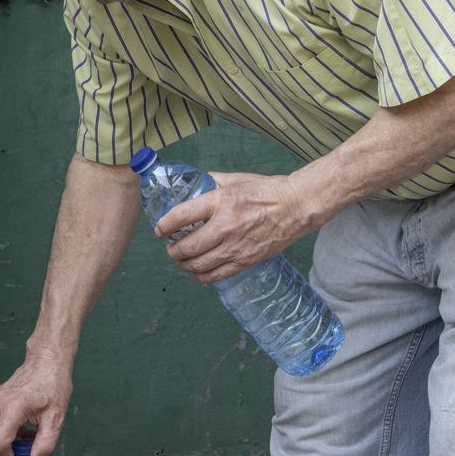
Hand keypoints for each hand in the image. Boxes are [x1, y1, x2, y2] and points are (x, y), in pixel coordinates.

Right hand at [0, 347, 72, 455]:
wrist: (47, 361)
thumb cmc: (54, 387)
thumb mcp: (55, 419)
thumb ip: (44, 445)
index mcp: (12, 408)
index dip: (6, 455)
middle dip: (7, 449)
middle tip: (28, 446)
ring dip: (7, 440)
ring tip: (28, 434)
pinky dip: (6, 430)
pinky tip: (23, 426)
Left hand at [156, 171, 313, 284]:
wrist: (295, 207)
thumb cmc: (265, 191)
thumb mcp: (235, 179)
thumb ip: (211, 182)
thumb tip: (191, 185)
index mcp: (221, 202)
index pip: (182, 217)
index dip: (164, 226)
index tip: (159, 230)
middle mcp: (226, 227)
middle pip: (187, 248)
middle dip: (173, 251)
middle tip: (170, 248)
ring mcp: (236, 247)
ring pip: (199, 266)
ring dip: (184, 265)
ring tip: (182, 261)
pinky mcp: (246, 261)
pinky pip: (216, 275)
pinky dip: (202, 276)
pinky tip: (198, 272)